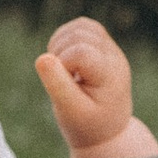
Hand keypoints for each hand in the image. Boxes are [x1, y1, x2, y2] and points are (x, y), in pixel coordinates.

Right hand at [35, 16, 145, 157]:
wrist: (106, 131)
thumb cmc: (86, 125)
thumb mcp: (70, 111)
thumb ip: (57, 85)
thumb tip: (43, 58)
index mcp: (110, 76)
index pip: (81, 53)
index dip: (62, 64)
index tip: (64, 85)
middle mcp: (114, 58)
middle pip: (80, 35)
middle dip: (60, 52)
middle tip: (62, 79)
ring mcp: (111, 50)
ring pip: (81, 26)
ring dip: (62, 43)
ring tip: (62, 69)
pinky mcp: (103, 46)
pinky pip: (83, 26)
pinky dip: (66, 38)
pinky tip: (64, 59)